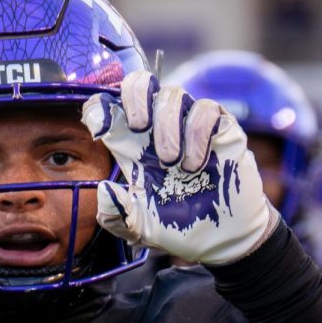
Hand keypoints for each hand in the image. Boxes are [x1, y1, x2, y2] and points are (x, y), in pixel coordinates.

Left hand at [81, 70, 277, 264]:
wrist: (222, 239)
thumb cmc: (178, 228)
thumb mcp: (139, 228)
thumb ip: (115, 215)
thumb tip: (104, 189)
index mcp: (131, 146)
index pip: (108, 108)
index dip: (98, 108)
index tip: (100, 129)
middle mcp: (158, 129)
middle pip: (139, 83)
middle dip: (133, 96)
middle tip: (137, 127)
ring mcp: (189, 126)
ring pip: (173, 94)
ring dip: (168, 126)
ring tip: (172, 163)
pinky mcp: (220, 129)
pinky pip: (207, 109)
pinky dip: (198, 134)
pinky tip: (195, 165)